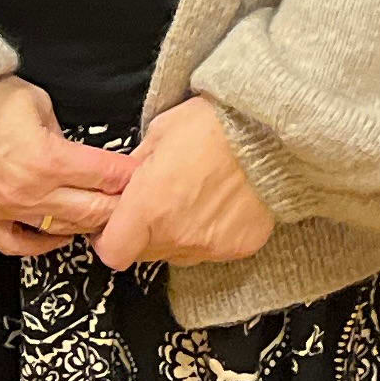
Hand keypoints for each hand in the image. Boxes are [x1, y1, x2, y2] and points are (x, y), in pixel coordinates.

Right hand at [0, 79, 134, 257]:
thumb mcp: (35, 100)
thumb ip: (61, 128)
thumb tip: (75, 149)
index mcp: (49, 158)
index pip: (105, 175)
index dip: (129, 175)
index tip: (143, 174)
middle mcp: (32, 192)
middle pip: (92, 210)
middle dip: (118, 204)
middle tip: (131, 199)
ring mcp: (9, 211)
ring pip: (63, 231)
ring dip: (87, 224)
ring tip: (102, 215)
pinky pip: (21, 245)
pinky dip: (45, 245)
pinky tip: (60, 236)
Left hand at [91, 97, 273, 272]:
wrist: (270, 135)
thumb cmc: (215, 126)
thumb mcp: (160, 133)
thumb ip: (137, 165)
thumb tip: (128, 179)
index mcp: (148, 207)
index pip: (113, 251)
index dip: (109, 239)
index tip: (114, 225)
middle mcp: (176, 235)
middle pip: (144, 253)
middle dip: (143, 233)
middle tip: (157, 202)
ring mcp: (209, 246)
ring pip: (178, 254)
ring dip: (176, 235)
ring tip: (192, 200)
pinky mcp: (238, 248)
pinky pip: (211, 250)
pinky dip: (209, 234)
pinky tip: (219, 206)